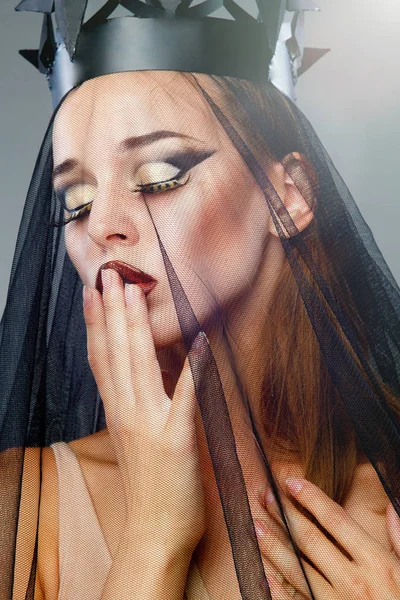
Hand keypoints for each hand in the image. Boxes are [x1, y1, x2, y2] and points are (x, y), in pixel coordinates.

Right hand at [83, 268, 205, 553]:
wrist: (154, 532)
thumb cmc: (148, 485)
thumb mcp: (133, 438)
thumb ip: (134, 404)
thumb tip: (143, 372)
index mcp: (118, 411)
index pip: (101, 359)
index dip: (95, 323)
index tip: (91, 293)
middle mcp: (127, 412)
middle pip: (116, 352)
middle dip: (112, 310)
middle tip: (109, 275)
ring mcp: (149, 424)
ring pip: (138, 365)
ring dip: (136, 326)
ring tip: (134, 292)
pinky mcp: (176, 439)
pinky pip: (185, 398)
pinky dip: (192, 369)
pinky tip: (200, 343)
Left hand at [254, 477, 399, 598]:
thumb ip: (399, 538)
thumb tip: (391, 508)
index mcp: (376, 561)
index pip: (336, 520)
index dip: (311, 498)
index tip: (291, 482)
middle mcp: (353, 580)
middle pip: (309, 539)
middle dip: (284, 514)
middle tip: (265, 495)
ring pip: (297, 569)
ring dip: (273, 545)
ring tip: (256, 526)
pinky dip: (278, 591)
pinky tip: (264, 575)